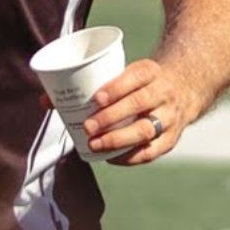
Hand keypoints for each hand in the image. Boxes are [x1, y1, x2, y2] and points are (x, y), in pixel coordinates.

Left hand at [82, 57, 200, 164]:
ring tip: (95, 144)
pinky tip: (110, 157)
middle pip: (138, 104)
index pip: (136, 77)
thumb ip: (93, 83)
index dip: (116, 88)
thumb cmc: (141, 83)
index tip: (97, 99)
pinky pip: (151, 151)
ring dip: (118, 140)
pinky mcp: (170, 139)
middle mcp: (163, 93)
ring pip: (145, 130)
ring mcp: (169, 118)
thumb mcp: (127, 72)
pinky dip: (129, 157)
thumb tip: (47, 100)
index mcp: (150, 72)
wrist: (182, 90)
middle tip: (88, 126)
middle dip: (111, 117)